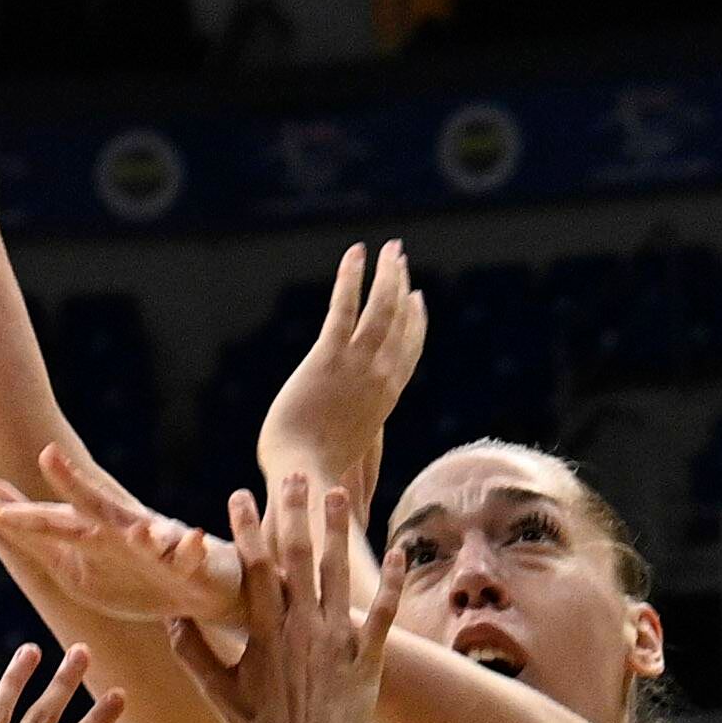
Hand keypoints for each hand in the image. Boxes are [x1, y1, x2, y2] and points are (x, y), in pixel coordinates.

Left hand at [0, 444, 243, 629]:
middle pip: (94, 508)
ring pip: (146, 532)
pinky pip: (190, 556)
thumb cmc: (136, 573)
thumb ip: (34, 540)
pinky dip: (189, 547)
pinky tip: (191, 539)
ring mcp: (158, 545)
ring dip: (135, 524)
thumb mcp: (77, 568)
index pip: (51, 523)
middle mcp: (122, 532)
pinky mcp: (192, 562)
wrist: (203, 587)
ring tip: (129, 520)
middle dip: (74, 485)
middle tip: (47, 456)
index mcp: (93, 536)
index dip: (20, 518)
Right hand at [167, 473, 403, 722]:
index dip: (247, 529)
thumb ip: (191, 652)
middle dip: (294, 514)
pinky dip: (392, 582)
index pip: (254, 568)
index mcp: (264, 631)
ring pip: (339, 574)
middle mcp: (301, 628)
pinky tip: (399, 552)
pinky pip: (383, 613)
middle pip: (298, 557)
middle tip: (294, 477)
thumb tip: (168, 618)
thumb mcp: (216, 692)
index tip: (241, 496)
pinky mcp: (367, 659)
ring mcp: (337, 641)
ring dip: (338, 532)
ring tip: (338, 496)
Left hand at [259, 241, 427, 509]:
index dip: (414, 322)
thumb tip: (350, 435)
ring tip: (391, 248)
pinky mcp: (328, 358)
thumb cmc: (318, 471)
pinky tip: (356, 253)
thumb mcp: (348, 446)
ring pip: (381, 309)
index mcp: (385, 398)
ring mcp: (357, 366)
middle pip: (400, 322)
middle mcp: (380, 378)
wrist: (305, 474)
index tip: (416, 298)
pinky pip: (344, 308)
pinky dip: (352, 278)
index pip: (408, 351)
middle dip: (401, 285)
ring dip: (388, 274)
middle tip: (400, 257)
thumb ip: (355, 428)